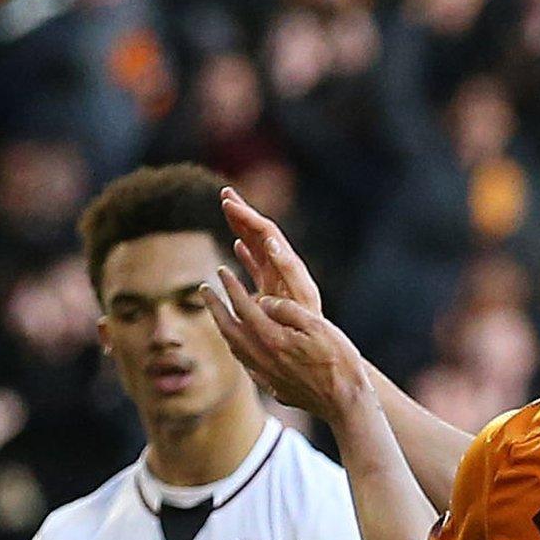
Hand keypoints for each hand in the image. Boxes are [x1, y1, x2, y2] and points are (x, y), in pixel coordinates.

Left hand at [202, 267, 371, 421]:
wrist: (346, 403)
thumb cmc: (339, 362)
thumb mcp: (319, 326)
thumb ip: (288, 310)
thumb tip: (263, 301)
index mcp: (273, 338)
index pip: (244, 307)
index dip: (231, 287)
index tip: (221, 271)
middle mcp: (263, 357)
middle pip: (229, 328)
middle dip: (214, 306)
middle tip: (204, 289)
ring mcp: (267, 375)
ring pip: (235, 348)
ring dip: (222, 327)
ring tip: (217, 315)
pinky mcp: (274, 388)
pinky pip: (247, 365)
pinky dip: (238, 350)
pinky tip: (241, 347)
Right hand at [222, 187, 322, 314]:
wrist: (314, 346)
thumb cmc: (308, 322)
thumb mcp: (299, 294)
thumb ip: (286, 268)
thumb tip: (271, 241)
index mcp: (288, 265)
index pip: (266, 232)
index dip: (247, 216)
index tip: (227, 202)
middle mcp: (283, 268)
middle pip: (262, 233)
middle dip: (244, 213)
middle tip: (225, 193)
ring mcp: (277, 279)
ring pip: (257, 247)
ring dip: (243, 227)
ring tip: (228, 210)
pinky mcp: (273, 292)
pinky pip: (257, 266)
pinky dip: (247, 253)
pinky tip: (237, 244)